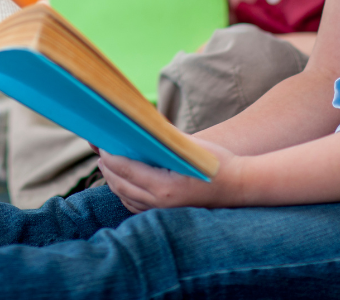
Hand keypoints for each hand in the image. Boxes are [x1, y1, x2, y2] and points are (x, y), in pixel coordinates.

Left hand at [96, 140, 241, 212]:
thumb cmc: (217, 162)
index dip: (110, 157)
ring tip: (107, 165)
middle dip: (107, 169)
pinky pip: (137, 207)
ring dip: (114, 182)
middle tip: (99, 152)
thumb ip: (164, 137)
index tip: (102, 145)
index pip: (126, 170)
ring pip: (127, 198)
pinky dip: (125, 194)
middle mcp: (161, 203)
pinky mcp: (167, 214)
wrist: (240, 187)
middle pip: (121, 185)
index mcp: (165, 186)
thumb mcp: (190, 145)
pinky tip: (123, 183)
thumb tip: (141, 124)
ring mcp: (164, 212)